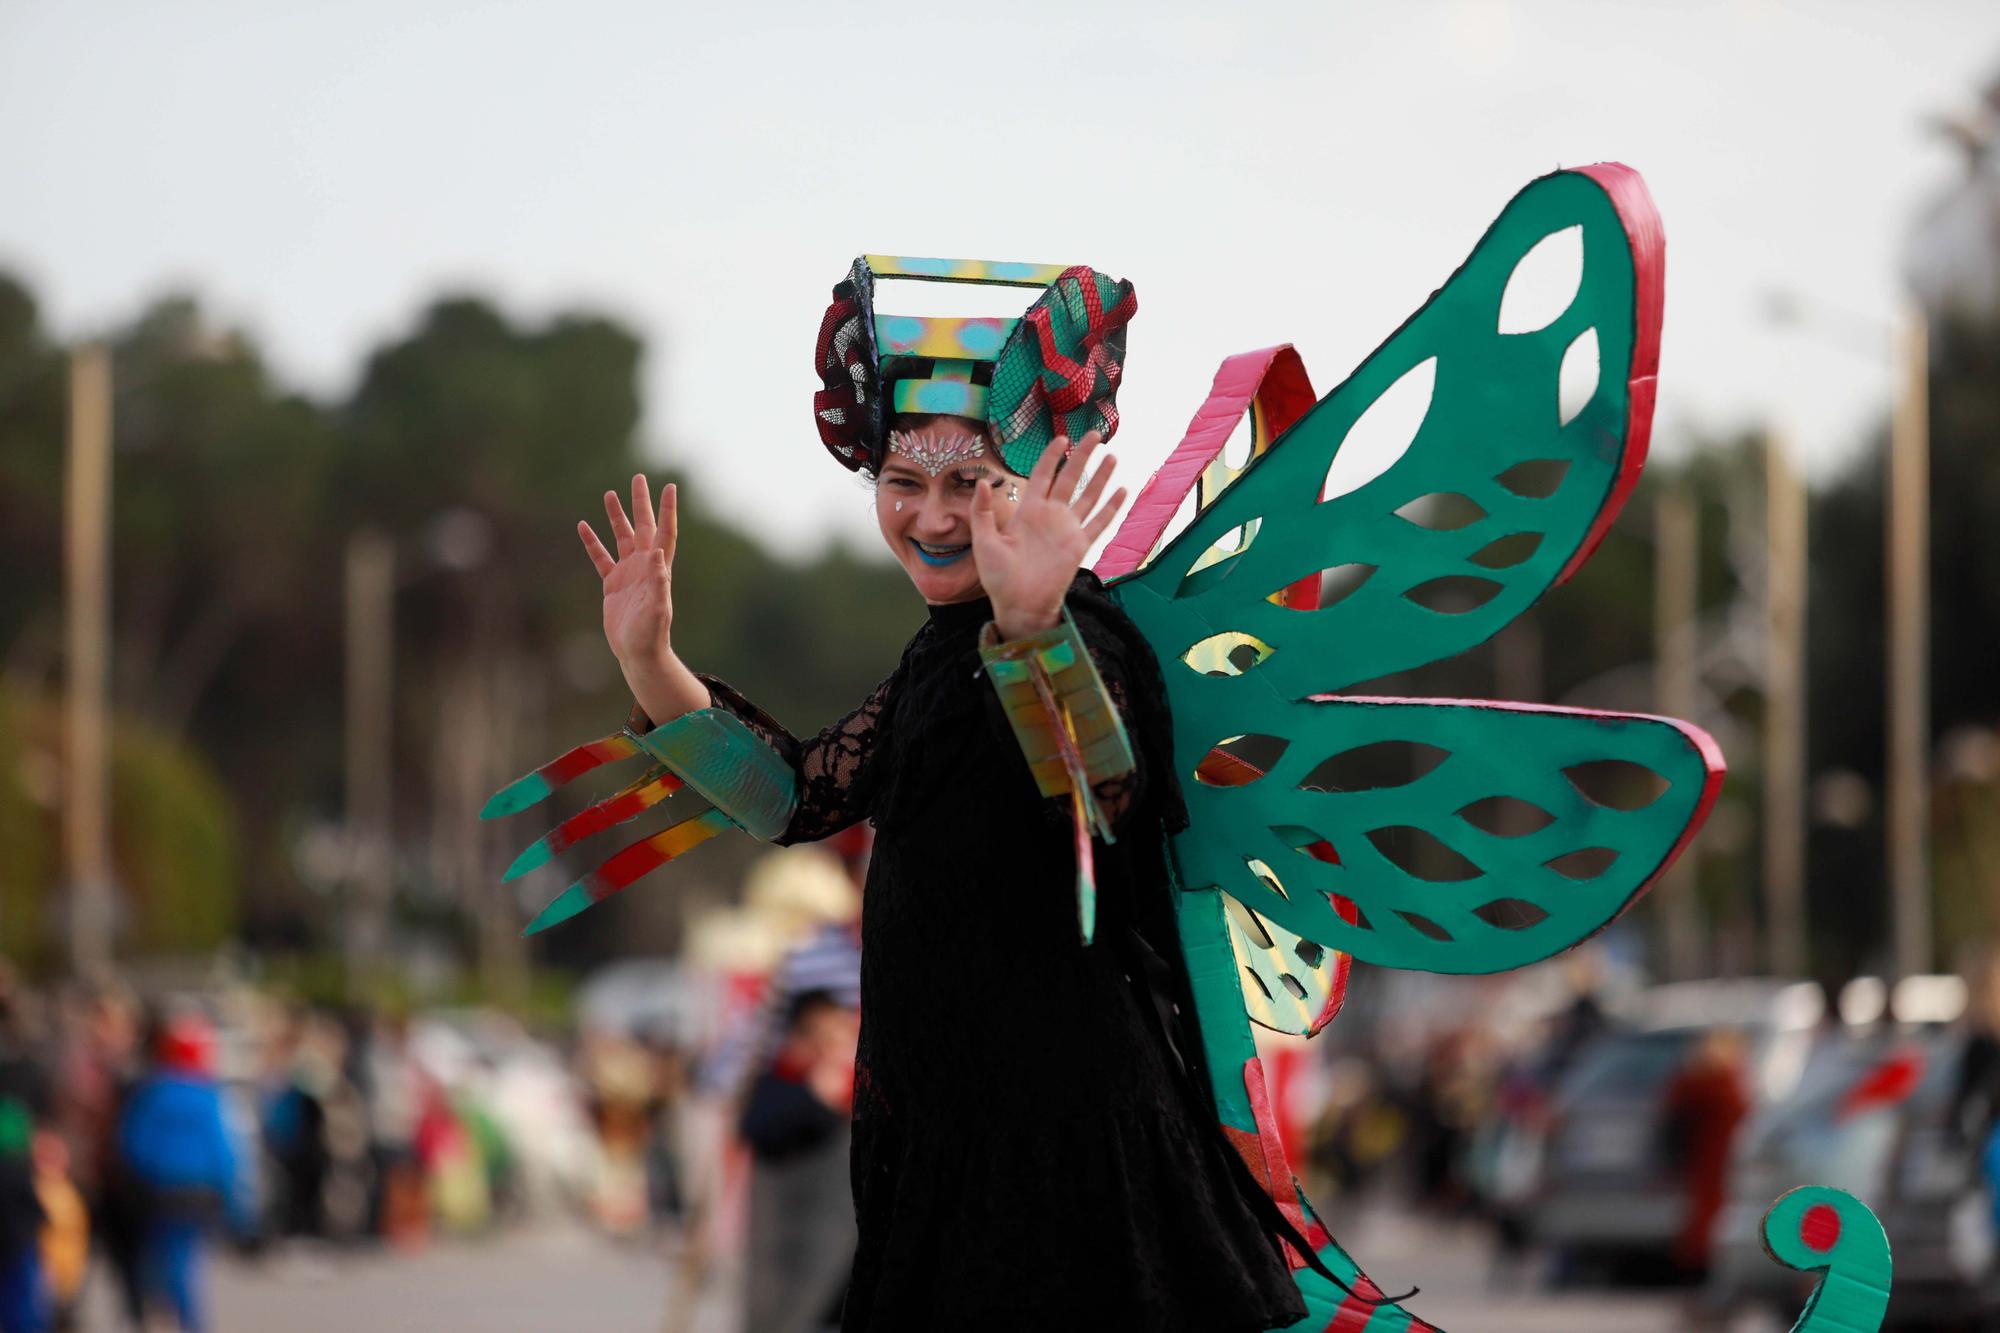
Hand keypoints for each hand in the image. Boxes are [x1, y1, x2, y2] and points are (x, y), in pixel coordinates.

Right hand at [579, 476, 708, 721]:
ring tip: (609, 494)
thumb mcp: (657, 607)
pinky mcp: (613, 585)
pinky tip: (583, 526)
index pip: (664, 532)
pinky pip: (601, 558)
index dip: (667, 510)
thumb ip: (658, 581)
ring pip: (621, 538)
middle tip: (638, 478)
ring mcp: (628, 574)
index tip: (669, 486)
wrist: (637, 653)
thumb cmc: (650, 634)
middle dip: (641, 503)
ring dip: (616, 517)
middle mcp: (645, 566)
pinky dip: (592, 542)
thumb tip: (657, 552)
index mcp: (658, 568)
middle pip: (643, 527)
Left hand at [970, 431, 1125, 639]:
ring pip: (1089, 496)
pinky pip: (1100, 523)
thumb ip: (983, 511)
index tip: (1062, 439)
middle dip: (1083, 456)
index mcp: (1028, 511)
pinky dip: (1112, 507)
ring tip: (1112, 456)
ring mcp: (1068, 529)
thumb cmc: (998, 577)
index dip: (1053, 456)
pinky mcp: (1080, 545)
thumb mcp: (984, 541)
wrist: (1018, 605)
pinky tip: (1123, 491)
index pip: (1044, 475)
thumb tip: (982, 480)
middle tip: (1096, 434)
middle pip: (1071, 478)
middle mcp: (1051, 516)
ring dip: (1101, 477)